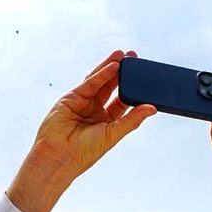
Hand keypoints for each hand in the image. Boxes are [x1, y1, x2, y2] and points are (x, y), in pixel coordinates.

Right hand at [7, 51, 154, 211]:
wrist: (59, 156)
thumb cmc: (85, 152)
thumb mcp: (113, 134)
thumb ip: (132, 119)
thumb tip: (153, 108)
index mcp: (107, 122)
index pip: (122, 101)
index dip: (133, 88)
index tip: (145, 77)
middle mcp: (95, 111)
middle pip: (111, 87)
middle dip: (123, 72)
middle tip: (134, 57)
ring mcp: (83, 103)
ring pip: (100, 81)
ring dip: (111, 67)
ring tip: (124, 55)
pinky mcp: (71, 97)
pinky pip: (89, 83)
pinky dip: (101, 74)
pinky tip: (113, 66)